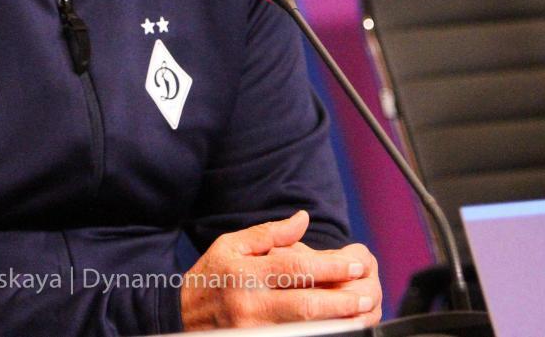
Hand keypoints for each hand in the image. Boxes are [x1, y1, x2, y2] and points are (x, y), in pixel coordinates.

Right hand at [179, 211, 381, 330]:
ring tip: (360, 315)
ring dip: (336, 324)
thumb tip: (303, 220)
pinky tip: (333, 330)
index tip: (355, 264)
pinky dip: (315, 334)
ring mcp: (253, 330)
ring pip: (304, 328)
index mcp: (245, 272)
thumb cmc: (209, 277)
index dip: (329, 267)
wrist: (179, 316)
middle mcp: (250, 303)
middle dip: (340, 301)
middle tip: (365, 294)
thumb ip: (269, 233)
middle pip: (305, 305)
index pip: (295, 268)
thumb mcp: (231, 245)